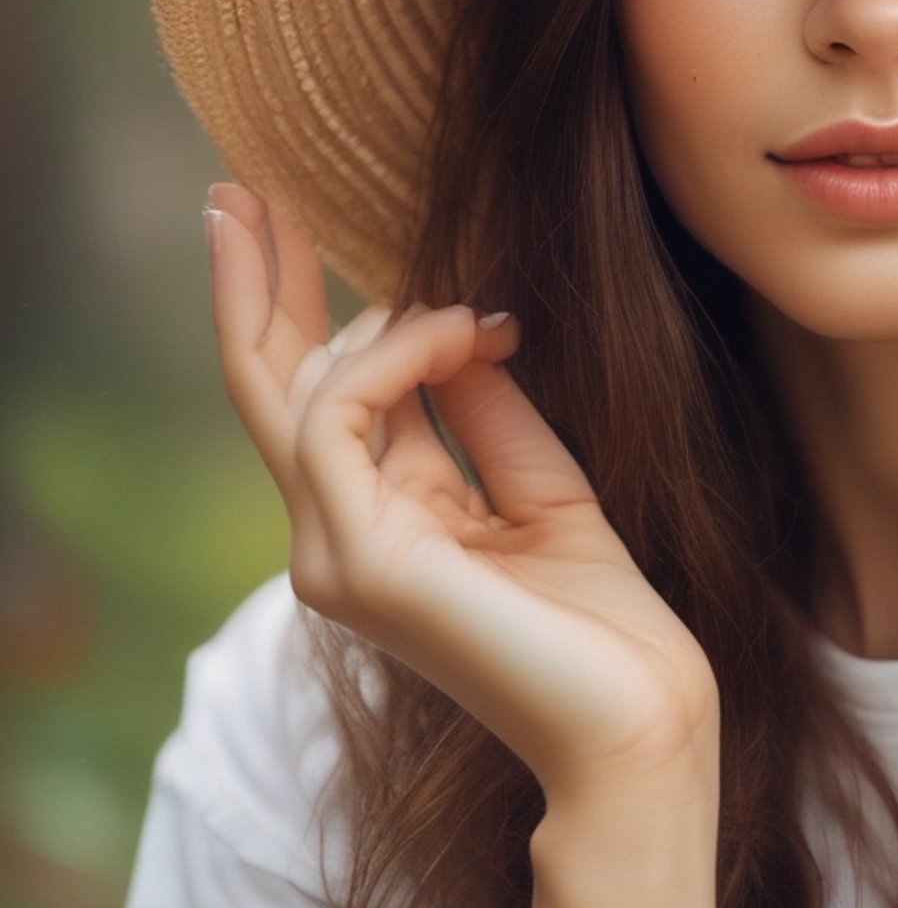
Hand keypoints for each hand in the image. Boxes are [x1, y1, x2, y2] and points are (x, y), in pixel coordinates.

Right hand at [203, 181, 718, 809]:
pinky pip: (344, 415)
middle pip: (266, 391)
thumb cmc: (604, 619)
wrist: (642, 717)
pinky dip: (402, 353)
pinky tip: (470, 328)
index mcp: (379, 526)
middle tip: (244, 190)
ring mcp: (336, 557)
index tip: (284, 221)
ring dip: (384, 320)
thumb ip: (487, 411)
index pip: (311, 404)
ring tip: (474, 309)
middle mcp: (336, 541)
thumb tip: (462, 324)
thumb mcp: (544, 486)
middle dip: (258, 285)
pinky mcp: (363, 560)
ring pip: (304, 391)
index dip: (291, 311)